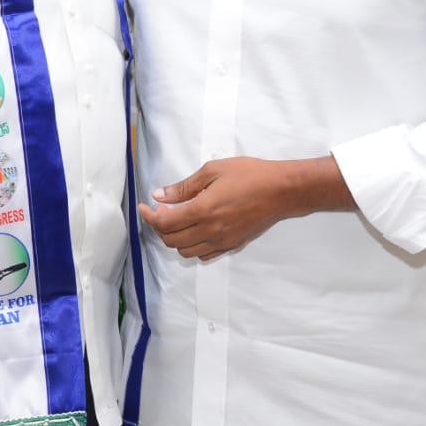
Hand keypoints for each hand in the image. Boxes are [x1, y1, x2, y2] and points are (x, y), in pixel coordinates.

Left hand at [139, 155, 352, 260]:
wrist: (281, 191)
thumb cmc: (250, 174)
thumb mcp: (213, 171)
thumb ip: (184, 186)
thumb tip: (160, 194)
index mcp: (203, 210)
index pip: (165, 222)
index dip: (149, 216)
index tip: (143, 206)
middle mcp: (210, 231)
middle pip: (171, 240)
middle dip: (160, 226)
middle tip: (162, 209)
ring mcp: (221, 242)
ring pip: (185, 251)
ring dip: (175, 237)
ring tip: (178, 218)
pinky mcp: (232, 246)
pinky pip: (203, 254)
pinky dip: (192, 245)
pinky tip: (195, 229)